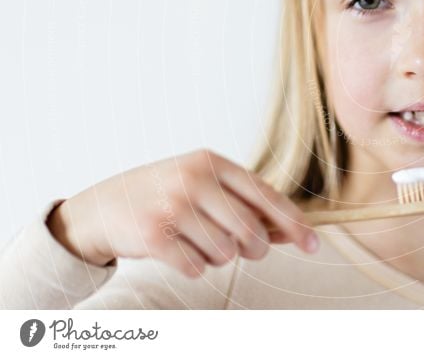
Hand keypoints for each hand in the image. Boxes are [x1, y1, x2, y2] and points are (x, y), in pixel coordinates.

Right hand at [46, 149, 318, 277]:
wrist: (102, 207)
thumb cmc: (166, 197)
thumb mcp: (205, 187)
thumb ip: (246, 206)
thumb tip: (293, 231)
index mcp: (212, 162)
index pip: (266, 196)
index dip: (293, 224)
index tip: (313, 245)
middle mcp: (194, 178)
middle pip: (250, 232)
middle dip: (252, 249)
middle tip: (241, 249)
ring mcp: (172, 205)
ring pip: (224, 254)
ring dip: (216, 257)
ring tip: (196, 242)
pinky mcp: (152, 233)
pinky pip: (195, 268)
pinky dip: (192, 267)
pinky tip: (176, 251)